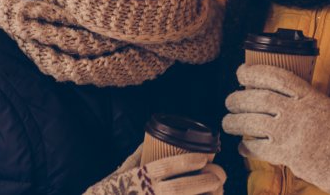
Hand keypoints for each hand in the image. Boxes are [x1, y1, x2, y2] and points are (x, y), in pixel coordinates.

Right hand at [84, 145, 225, 194]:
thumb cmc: (110, 191)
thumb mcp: (120, 172)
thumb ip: (136, 158)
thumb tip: (149, 140)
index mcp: (139, 178)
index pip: (165, 167)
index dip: (187, 162)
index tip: (204, 158)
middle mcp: (146, 193)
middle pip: (180, 189)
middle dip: (204, 182)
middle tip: (220, 176)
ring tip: (219, 191)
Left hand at [222, 64, 329, 194]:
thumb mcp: (319, 100)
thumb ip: (297, 93)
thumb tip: (266, 87)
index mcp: (306, 94)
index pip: (275, 76)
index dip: (253, 72)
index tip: (240, 72)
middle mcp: (296, 111)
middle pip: (258, 99)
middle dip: (238, 98)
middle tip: (229, 101)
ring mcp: (289, 132)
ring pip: (253, 122)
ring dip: (235, 122)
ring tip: (228, 122)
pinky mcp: (286, 153)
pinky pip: (258, 148)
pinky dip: (246, 146)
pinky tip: (242, 146)